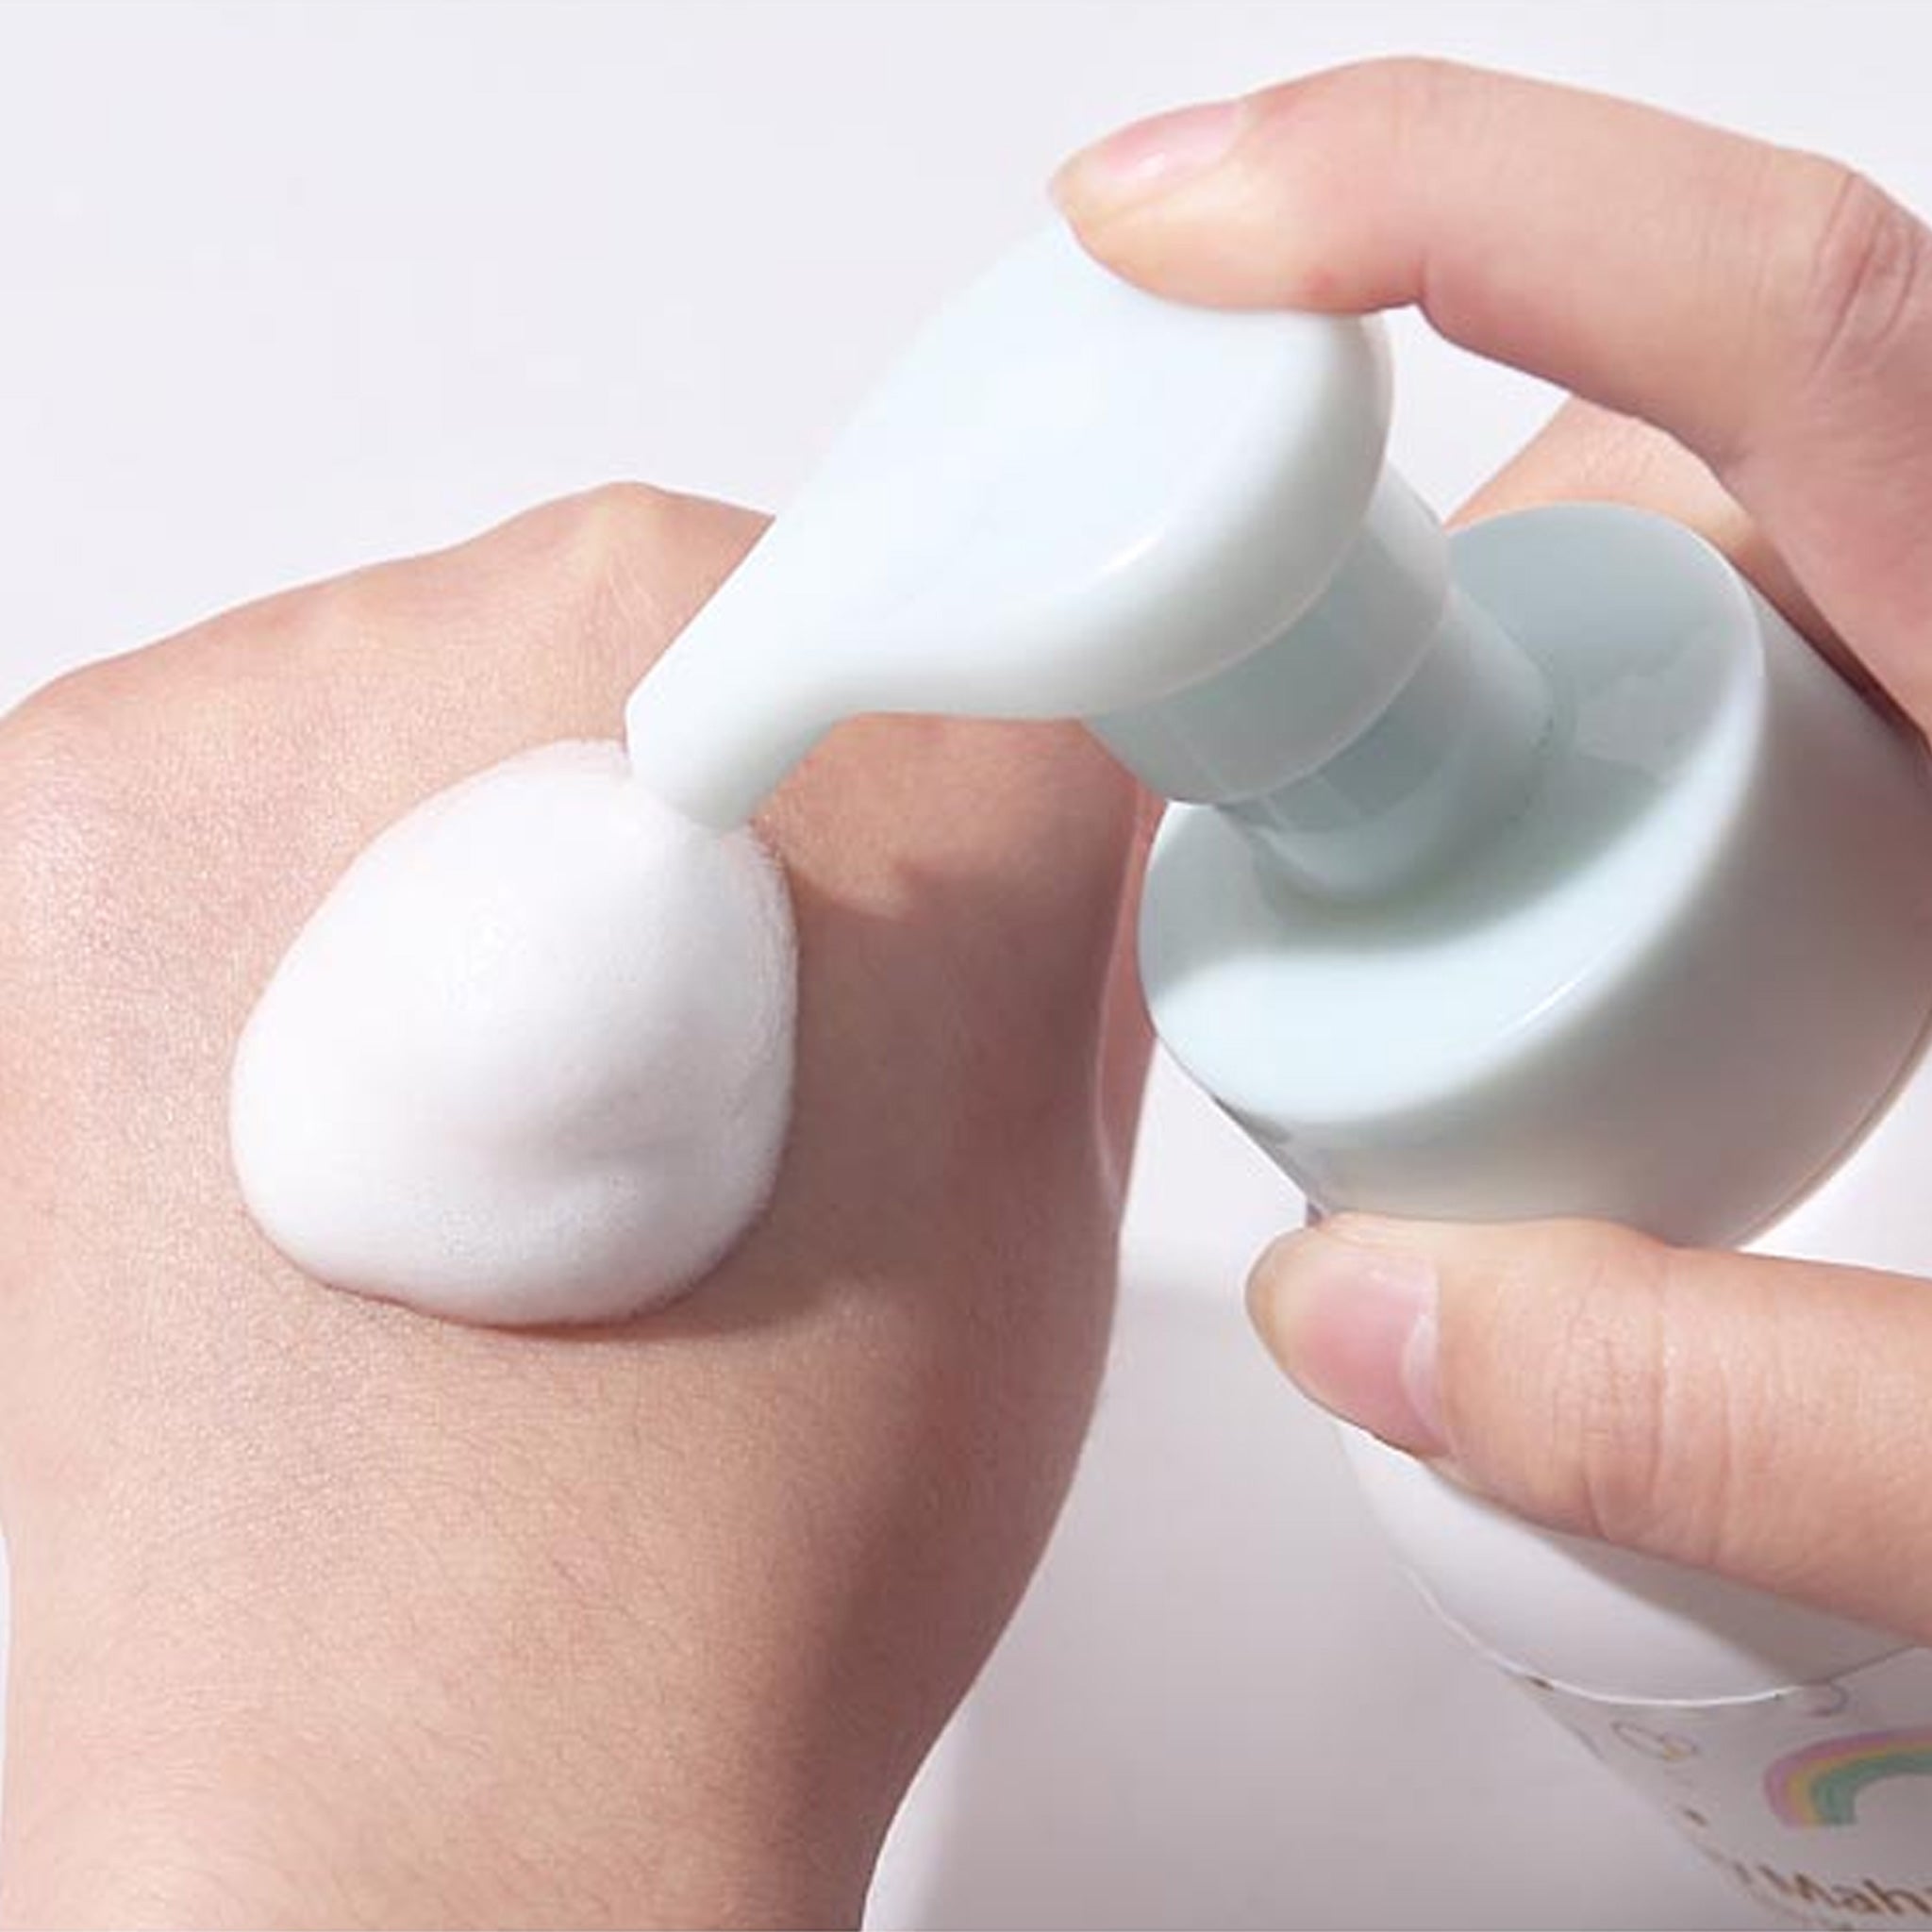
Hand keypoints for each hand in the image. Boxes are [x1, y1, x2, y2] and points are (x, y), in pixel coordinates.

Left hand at [0, 487, 1149, 1923]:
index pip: (923, 628)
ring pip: (429, 696)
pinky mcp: (63, 802)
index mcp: (880, 726)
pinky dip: (277, 918)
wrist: (433, 1782)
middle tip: (664, 1045)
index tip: (846, 888)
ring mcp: (284, 702)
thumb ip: (1029, 938)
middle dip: (677, 812)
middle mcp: (572, 636)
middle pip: (659, 641)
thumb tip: (974, 843)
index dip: (891, 788)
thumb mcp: (1025, 1192)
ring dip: (459, 853)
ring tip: (474, 1122)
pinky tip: (317, 1118)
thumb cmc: (750, 1542)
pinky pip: (231, 788)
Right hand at [1054, 61, 1931, 1641]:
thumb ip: (1736, 1416)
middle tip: (1343, 807)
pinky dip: (1665, 722)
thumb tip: (1361, 1317)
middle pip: (1717, 444)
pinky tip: (1640, 902)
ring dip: (1563, 683)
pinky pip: (1805, 635)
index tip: (1158, 214)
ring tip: (1511, 918)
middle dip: (1465, 588)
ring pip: (1743, 542)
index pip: (1792, 315)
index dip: (1428, 202)